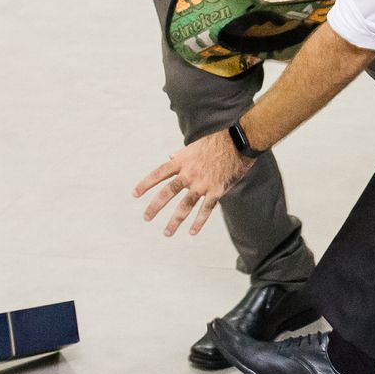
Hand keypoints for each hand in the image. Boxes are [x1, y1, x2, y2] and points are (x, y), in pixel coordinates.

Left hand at [134, 128, 254, 236]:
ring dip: (175, 221)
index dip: (146, 184)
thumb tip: (170, 156)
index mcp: (182, 161)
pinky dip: (199, 221)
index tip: (135, 194)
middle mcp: (189, 174)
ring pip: (185, 205)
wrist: (239, 141)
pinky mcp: (217, 190)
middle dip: (155, 206)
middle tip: (146, 218)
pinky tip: (192, 231)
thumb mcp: (195, 145)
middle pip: (168, 192)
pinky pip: (206, 209)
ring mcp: (203, 184)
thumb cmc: (218, 140)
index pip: (159, 174)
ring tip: (167, 233)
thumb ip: (182, 154)